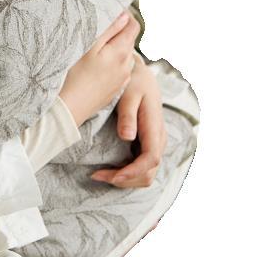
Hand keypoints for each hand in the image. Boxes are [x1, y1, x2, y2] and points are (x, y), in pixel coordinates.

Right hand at [59, 9, 139, 126]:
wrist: (67, 109)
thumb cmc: (73, 76)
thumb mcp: (88, 46)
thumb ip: (108, 29)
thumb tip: (124, 15)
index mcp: (121, 52)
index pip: (134, 26)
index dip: (125, 16)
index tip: (111, 13)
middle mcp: (127, 66)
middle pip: (128, 41)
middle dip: (117, 33)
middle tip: (97, 30)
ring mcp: (122, 80)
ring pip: (123, 57)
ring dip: (114, 50)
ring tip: (94, 50)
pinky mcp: (114, 91)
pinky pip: (118, 71)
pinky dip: (111, 64)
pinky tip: (95, 68)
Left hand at [91, 53, 166, 187]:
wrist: (140, 76)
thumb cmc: (134, 83)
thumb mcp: (128, 95)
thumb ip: (128, 115)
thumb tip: (127, 137)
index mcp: (155, 127)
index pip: (151, 159)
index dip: (133, 172)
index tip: (113, 176)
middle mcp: (158, 140)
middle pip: (148, 173)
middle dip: (124, 179)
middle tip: (97, 175)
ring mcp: (154, 145)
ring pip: (145, 175)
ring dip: (124, 180)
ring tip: (99, 174)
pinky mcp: (146, 146)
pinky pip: (140, 168)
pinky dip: (125, 174)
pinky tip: (107, 169)